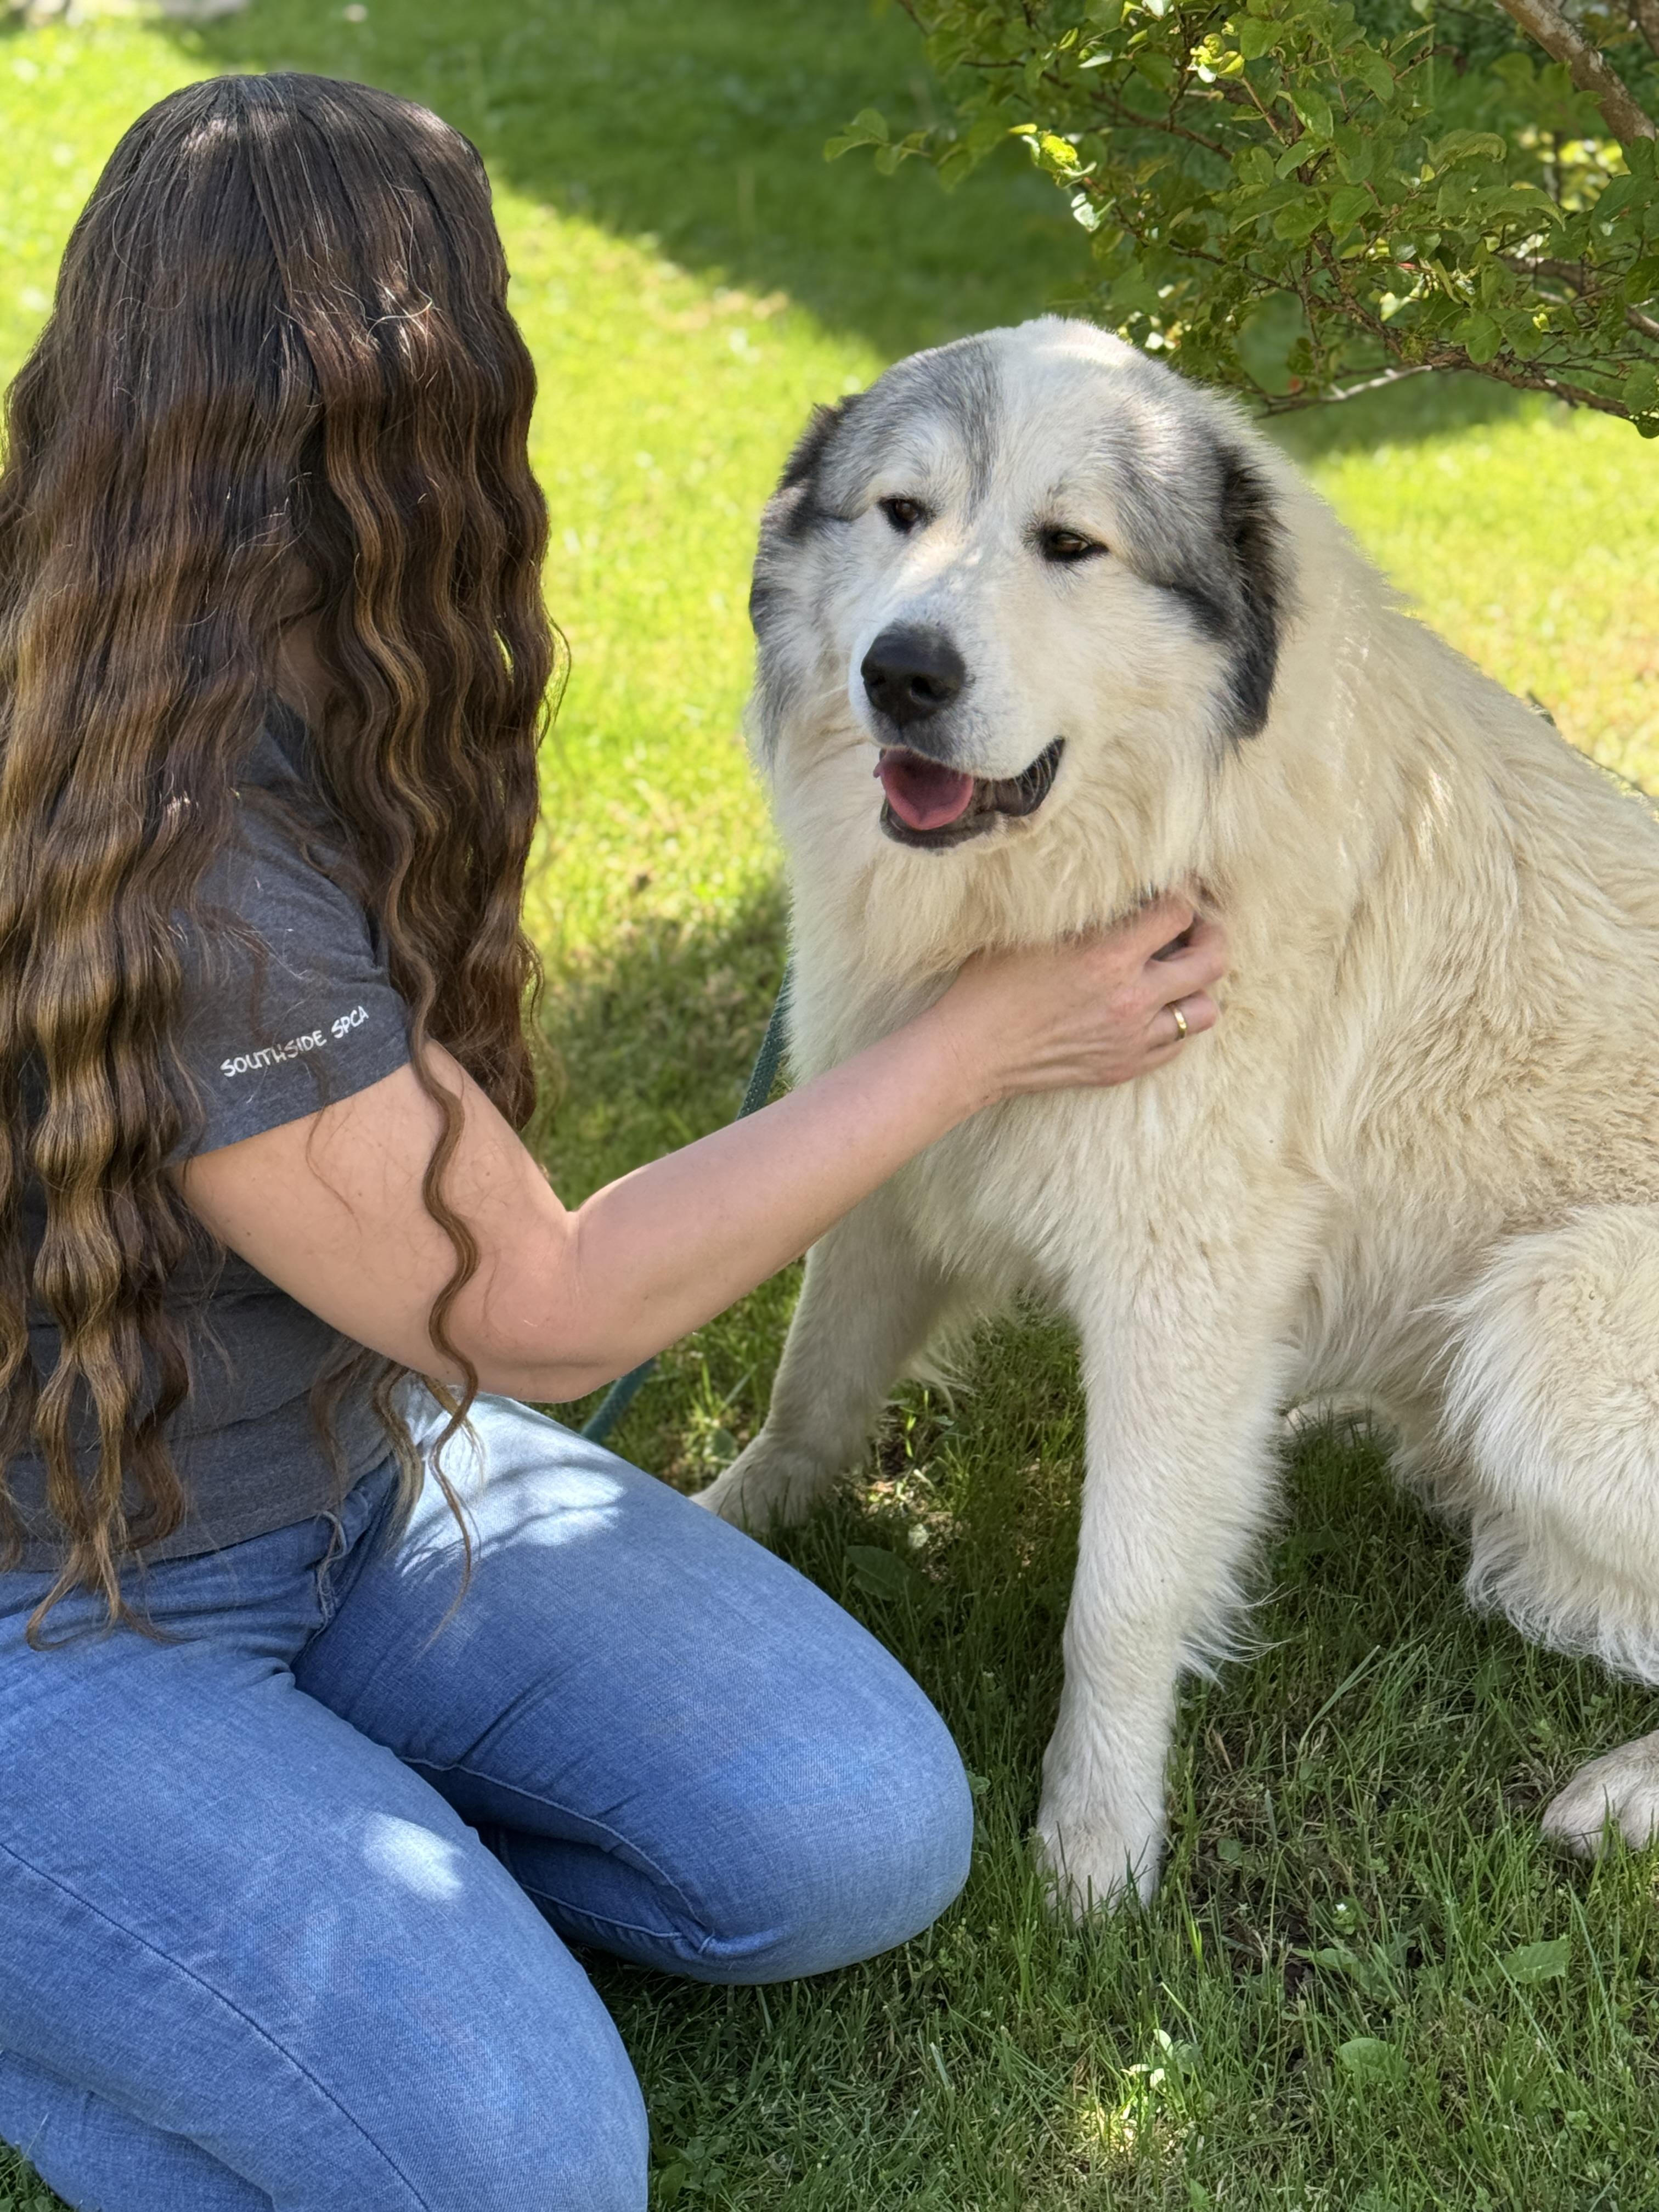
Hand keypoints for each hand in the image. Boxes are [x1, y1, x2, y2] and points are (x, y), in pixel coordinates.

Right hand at [933, 893, 1227, 1105]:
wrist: (972, 1051)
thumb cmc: (991, 984)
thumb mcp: (1035, 930)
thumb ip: (1086, 910)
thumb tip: (1123, 887)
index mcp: (1108, 956)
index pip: (1178, 911)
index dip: (1183, 893)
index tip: (1176, 889)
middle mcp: (1131, 999)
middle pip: (1211, 961)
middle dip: (1212, 935)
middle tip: (1197, 927)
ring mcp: (1133, 1039)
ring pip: (1206, 1010)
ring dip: (1197, 987)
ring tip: (1178, 974)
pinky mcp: (1125, 1067)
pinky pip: (1178, 1045)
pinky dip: (1175, 1024)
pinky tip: (1154, 1010)